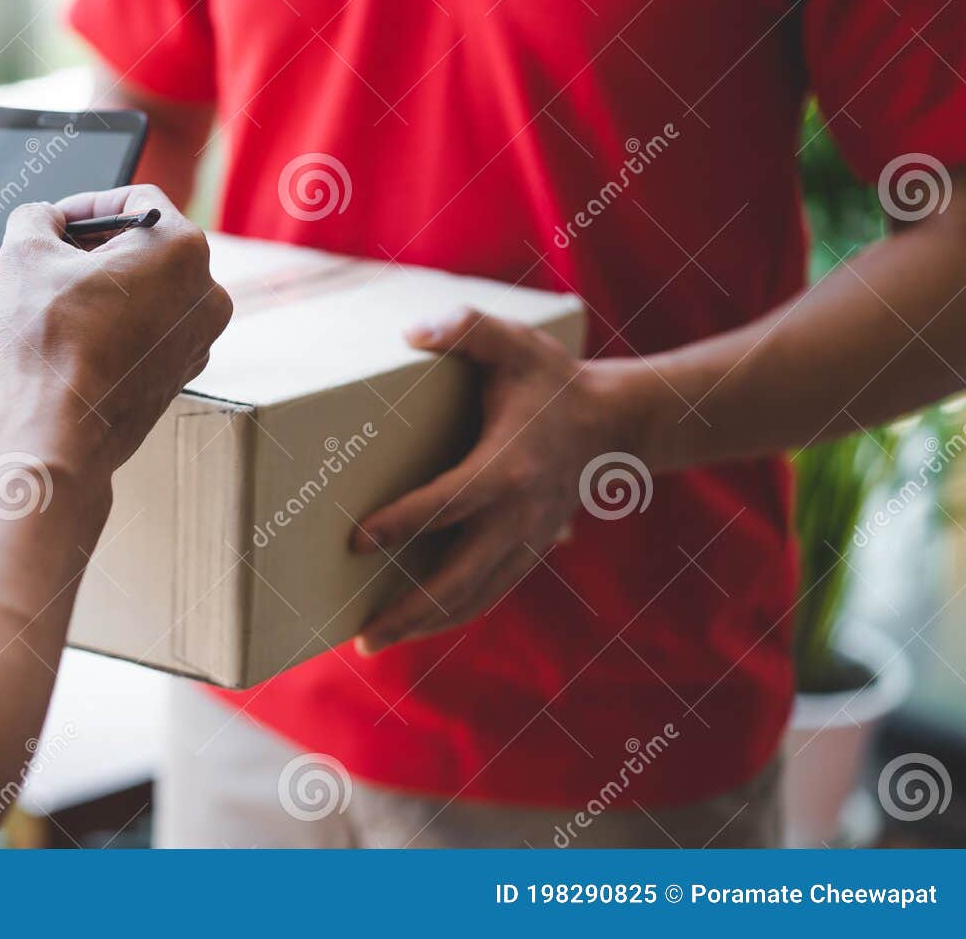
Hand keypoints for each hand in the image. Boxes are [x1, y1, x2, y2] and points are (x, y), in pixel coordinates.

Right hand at [0, 185, 232, 473]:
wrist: (59, 432)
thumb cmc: (49, 346)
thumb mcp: (23, 254)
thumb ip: (35, 217)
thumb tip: (42, 221)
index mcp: (181, 249)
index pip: (134, 200)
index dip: (85, 205)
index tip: (55, 223)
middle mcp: (205, 293)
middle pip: (145, 246)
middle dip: (94, 248)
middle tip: (51, 261)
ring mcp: (198, 339)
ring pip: (147, 291)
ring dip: (105, 289)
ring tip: (57, 303)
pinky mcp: (180, 374)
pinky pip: (148, 332)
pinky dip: (116, 326)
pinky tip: (75, 338)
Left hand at [351, 308, 635, 653]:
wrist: (615, 424)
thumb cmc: (551, 380)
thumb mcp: (514, 342)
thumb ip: (466, 329)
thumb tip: (412, 334)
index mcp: (509, 467)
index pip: (449, 504)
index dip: (402, 523)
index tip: (356, 540)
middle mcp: (520, 516)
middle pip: (460, 579)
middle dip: (409, 611)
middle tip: (361, 637)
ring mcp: (528, 541)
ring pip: (474, 598)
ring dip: (425, 625)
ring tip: (373, 641)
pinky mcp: (529, 553)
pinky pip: (487, 594)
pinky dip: (450, 615)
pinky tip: (413, 625)